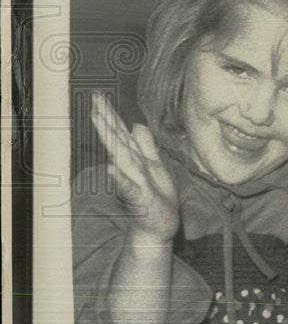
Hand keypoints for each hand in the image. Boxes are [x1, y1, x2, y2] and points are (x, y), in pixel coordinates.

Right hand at [90, 92, 179, 243]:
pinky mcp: (139, 200)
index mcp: (135, 159)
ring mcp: (133, 182)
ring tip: (98, 120)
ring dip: (110, 140)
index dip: (110, 115)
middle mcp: (131, 168)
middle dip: (106, 120)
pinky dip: (120, 179)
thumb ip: (145, 146)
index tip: (98, 95)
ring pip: (121, 158)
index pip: (121, 133)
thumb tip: (135, 124)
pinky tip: (111, 169)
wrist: (157, 227)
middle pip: (117, 140)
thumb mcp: (155, 166)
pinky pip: (130, 188)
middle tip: (93, 99)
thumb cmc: (155, 197)